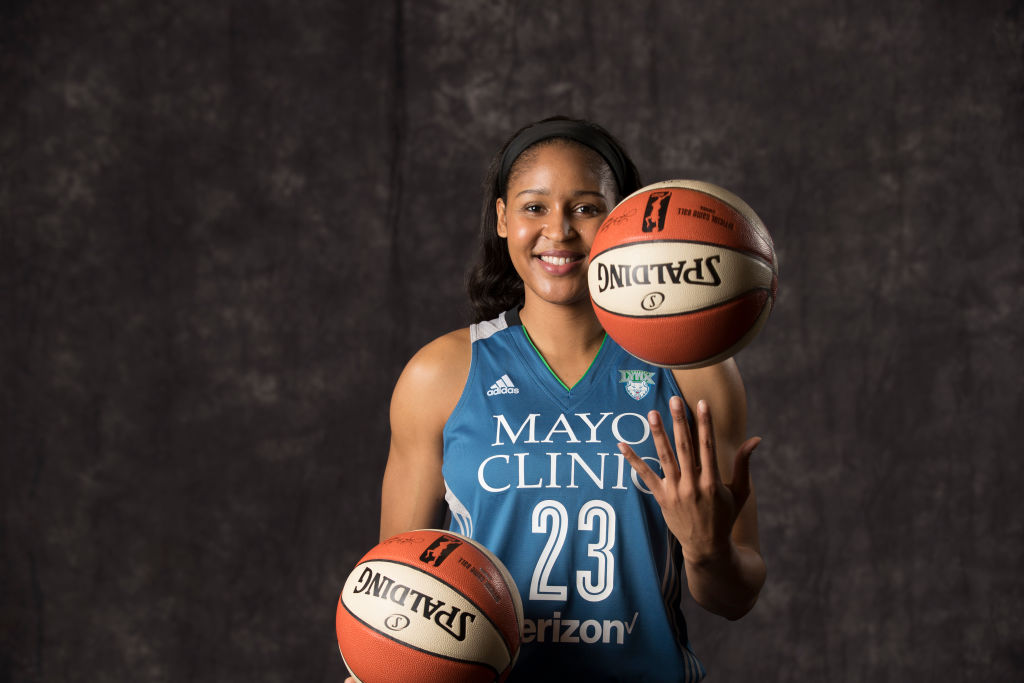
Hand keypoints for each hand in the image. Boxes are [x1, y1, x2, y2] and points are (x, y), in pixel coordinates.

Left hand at [619, 396, 759, 563]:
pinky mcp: (661, 498)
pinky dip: (633, 460)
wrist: (707, 548)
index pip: (708, 446)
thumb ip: (743, 463)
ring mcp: (675, 492)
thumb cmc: (725, 516)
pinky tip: (622, 444)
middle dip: (680, 422)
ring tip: (652, 414)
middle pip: (685, 448)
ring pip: (664, 458)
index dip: (705, 424)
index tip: (702, 403)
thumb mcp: (740, 491)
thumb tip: (756, 439)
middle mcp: (693, 485)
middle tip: (675, 400)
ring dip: (658, 435)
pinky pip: (645, 476)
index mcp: (712, 482)